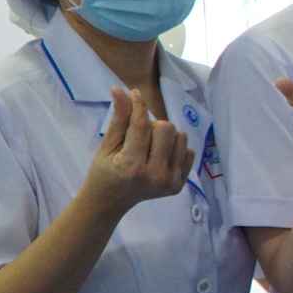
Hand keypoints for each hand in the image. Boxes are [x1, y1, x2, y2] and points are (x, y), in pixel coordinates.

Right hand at [82, 88, 193, 212]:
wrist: (110, 202)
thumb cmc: (104, 171)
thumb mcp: (107, 145)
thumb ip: (119, 119)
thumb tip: (121, 90)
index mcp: (132, 166)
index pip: (142, 126)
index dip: (138, 105)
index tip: (135, 93)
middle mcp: (155, 175)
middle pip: (167, 128)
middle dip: (152, 125)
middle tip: (139, 136)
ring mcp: (170, 181)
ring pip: (181, 137)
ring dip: (165, 136)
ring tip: (149, 147)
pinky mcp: (180, 185)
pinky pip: (188, 152)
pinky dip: (175, 149)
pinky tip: (159, 157)